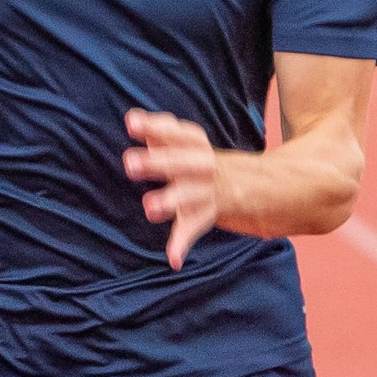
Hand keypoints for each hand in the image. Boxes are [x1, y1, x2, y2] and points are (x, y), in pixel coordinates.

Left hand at [123, 111, 246, 268]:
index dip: (155, 127)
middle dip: (156, 162)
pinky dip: (182, 244)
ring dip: (169, 201)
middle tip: (129, 164)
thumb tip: (131, 118)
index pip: (176, 132)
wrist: (247, 184)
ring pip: (188, 195)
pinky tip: (173, 259)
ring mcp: (206, 191)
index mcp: (195, 144)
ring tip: (149, 208)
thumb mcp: (184, 142)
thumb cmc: (197, 160)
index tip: (130, 123)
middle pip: (179, 161)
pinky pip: (193, 228)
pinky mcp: (206, 214)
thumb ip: (158, 131)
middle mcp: (202, 165)